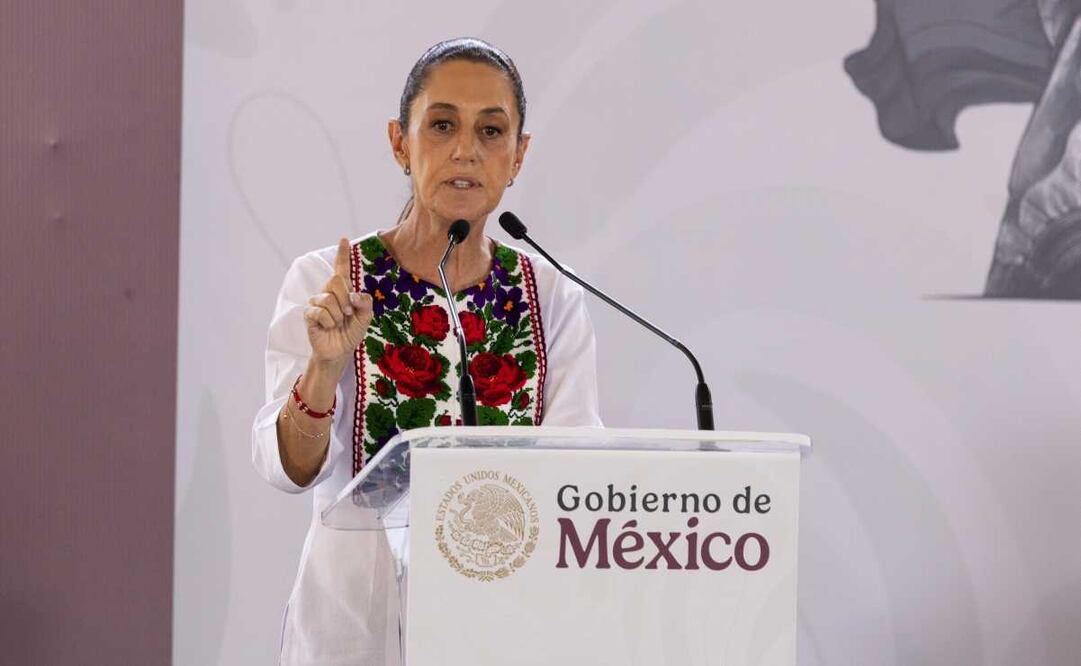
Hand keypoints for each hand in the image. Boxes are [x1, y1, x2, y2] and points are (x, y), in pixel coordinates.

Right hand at [304, 238, 372, 368]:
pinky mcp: (309, 314)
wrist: (340, 351)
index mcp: (343, 291)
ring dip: (337, 314)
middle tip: (347, 313)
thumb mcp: (365, 317)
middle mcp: (328, 292)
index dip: (342, 254)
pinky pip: (320, 311)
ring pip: (328, 298)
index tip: (343, 239)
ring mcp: (317, 302)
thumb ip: (365, 303)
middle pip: (335, 279)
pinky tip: (328, 327)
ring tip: (337, 323)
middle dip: (344, 298)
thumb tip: (353, 295)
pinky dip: (329, 321)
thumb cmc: (351, 332)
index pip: (341, 268)